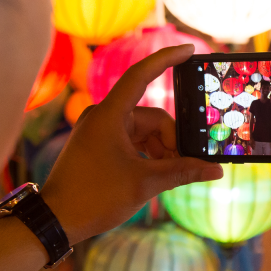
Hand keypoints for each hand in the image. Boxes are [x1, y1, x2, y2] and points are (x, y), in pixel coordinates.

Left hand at [40, 45, 223, 241]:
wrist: (55, 220)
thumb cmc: (93, 198)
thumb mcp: (144, 184)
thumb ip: (182, 171)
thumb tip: (214, 169)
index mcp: (109, 115)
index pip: (141, 75)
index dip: (166, 59)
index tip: (189, 50)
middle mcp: (103, 116)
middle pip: (151, 117)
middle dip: (170, 141)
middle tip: (184, 166)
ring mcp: (99, 131)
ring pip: (143, 131)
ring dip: (160, 150)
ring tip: (169, 175)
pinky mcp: (98, 145)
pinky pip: (132, 140)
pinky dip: (147, 154)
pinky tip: (155, 174)